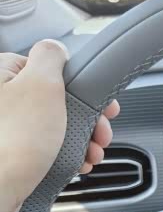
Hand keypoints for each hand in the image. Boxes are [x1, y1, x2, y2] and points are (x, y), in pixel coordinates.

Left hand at [0, 40, 118, 211]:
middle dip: (86, 117)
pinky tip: (76, 163)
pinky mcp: (7, 151)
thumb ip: (51, 56)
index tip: (103, 105)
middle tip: (101, 134)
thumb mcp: (43, 83)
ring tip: (92, 153)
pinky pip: (43, 145)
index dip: (81, 86)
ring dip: (80, 138)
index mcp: (0, 74)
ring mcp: (3, 127)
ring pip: (52, 123)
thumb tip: (54, 49)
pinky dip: (64, 153)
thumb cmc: (15, 141)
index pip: (48, 68)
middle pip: (54, 98)